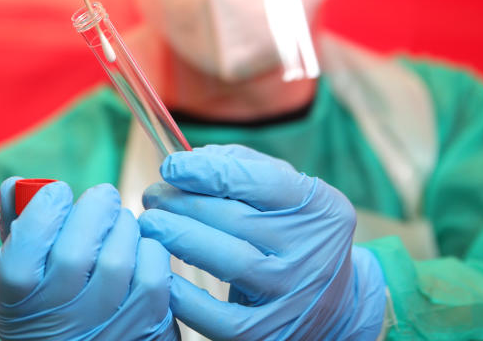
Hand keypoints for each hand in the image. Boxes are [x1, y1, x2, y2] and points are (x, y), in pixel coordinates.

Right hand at [0, 178, 179, 340]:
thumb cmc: (51, 303)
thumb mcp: (22, 275)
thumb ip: (16, 227)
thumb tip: (12, 184)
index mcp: (17, 300)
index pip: (26, 246)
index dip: (45, 207)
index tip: (58, 192)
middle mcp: (58, 319)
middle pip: (74, 252)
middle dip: (94, 208)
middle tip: (102, 197)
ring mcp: (103, 325)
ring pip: (117, 257)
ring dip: (123, 226)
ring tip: (118, 224)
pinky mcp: (146, 324)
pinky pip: (152, 270)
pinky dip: (148, 249)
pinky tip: (137, 250)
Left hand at [139, 145, 386, 340]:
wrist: (331, 305)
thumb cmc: (291, 232)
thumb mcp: (286, 193)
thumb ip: (242, 165)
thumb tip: (189, 159)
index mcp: (321, 208)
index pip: (262, 180)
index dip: (209, 171)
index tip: (171, 165)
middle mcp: (313, 251)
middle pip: (238, 219)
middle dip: (184, 202)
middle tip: (152, 195)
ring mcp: (294, 294)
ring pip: (230, 261)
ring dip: (180, 238)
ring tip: (151, 224)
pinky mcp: (271, 332)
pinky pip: (221, 317)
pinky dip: (185, 297)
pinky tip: (162, 274)